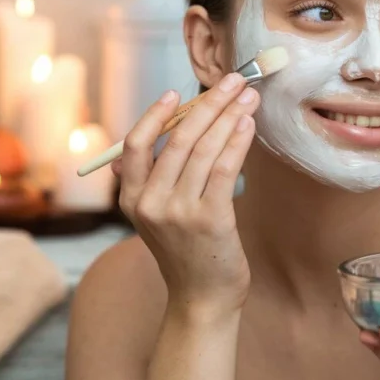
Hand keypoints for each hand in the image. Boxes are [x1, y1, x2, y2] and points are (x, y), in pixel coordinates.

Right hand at [114, 72, 259, 320]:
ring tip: (248, 96)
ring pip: (204, 148)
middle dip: (208, 103)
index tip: (178, 92)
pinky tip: (248, 124)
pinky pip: (224, 168)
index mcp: (132, 199)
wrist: (202, 298)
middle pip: (177, 138)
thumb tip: (158, 131)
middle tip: (232, 80)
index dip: (155, 114)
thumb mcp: (155, 217)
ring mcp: (179, 211)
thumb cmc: (186, 251)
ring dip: (229, 115)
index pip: (134, 145)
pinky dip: (237, 140)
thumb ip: (151, 179)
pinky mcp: (210, 218)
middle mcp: (150, 203)